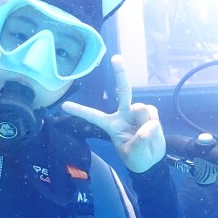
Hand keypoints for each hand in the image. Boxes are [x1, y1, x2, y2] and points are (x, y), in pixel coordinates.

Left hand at [61, 54, 165, 172]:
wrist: (152, 161)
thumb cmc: (136, 158)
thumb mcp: (133, 155)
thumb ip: (139, 141)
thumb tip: (149, 125)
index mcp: (110, 124)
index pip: (93, 116)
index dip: (80, 110)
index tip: (64, 105)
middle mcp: (123, 114)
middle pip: (122, 91)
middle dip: (120, 73)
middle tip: (116, 57)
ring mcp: (137, 113)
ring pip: (141, 108)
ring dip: (145, 123)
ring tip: (145, 136)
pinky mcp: (150, 114)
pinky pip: (152, 114)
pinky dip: (153, 124)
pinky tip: (152, 131)